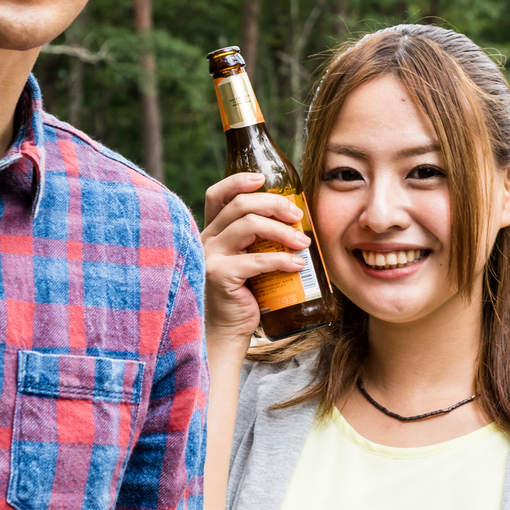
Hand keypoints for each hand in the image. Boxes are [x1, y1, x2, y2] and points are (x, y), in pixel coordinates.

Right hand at [199, 173, 310, 347]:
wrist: (228, 330)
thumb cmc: (245, 293)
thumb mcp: (248, 258)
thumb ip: (259, 239)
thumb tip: (297, 219)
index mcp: (213, 231)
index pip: (217, 194)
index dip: (239, 181)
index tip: (264, 179)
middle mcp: (206, 239)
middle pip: (240, 205)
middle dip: (274, 204)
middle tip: (298, 216)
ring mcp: (210, 256)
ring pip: (248, 225)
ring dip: (282, 230)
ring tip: (303, 243)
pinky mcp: (219, 275)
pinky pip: (257, 260)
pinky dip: (282, 260)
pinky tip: (298, 264)